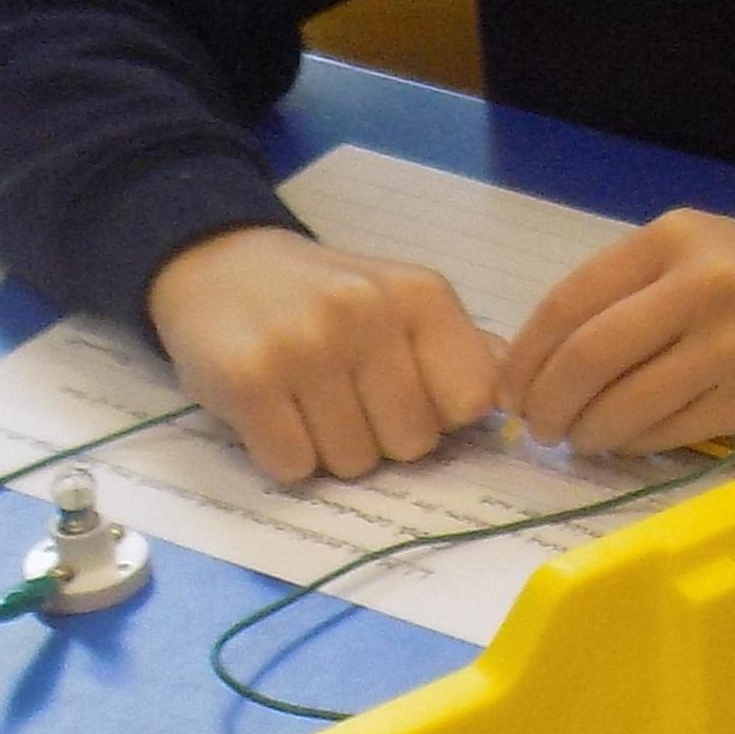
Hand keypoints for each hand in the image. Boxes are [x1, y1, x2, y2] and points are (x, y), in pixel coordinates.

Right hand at [146, 225, 497, 485]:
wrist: (217, 266)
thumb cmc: (323, 298)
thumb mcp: (401, 301)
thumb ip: (461, 347)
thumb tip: (517, 398)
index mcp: (421, 294)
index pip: (472, 402)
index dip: (441, 415)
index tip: (408, 394)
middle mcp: (368, 313)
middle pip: (413, 444)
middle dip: (382, 438)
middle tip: (346, 397)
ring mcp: (305, 345)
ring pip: (353, 464)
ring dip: (330, 449)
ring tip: (307, 400)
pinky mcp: (248, 380)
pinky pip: (294, 467)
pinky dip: (284, 455)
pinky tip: (272, 411)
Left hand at [498, 213, 734, 457]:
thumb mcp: (701, 251)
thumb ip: (628, 290)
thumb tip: (541, 361)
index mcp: (674, 239)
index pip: (569, 303)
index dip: (527, 357)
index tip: (511, 389)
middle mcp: (700, 286)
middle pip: (587, 359)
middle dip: (548, 404)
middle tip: (539, 426)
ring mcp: (730, 344)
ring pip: (624, 404)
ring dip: (588, 433)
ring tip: (581, 439)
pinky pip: (668, 431)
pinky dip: (633, 444)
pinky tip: (626, 441)